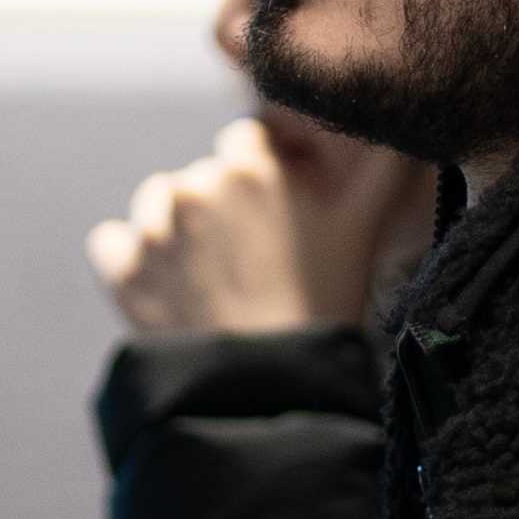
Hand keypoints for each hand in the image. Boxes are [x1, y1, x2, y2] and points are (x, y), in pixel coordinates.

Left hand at [86, 112, 431, 337]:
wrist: (271, 388)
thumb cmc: (325, 304)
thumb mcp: (366, 225)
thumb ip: (387, 162)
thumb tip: (409, 130)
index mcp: (252, 164)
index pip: (245, 141)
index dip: (262, 178)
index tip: (276, 219)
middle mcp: (197, 183)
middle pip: (203, 179)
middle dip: (222, 209)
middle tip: (253, 262)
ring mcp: (154, 226)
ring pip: (157, 206)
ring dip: (177, 232)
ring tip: (213, 282)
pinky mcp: (122, 267)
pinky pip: (110, 242)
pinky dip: (131, 261)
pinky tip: (168, 290)